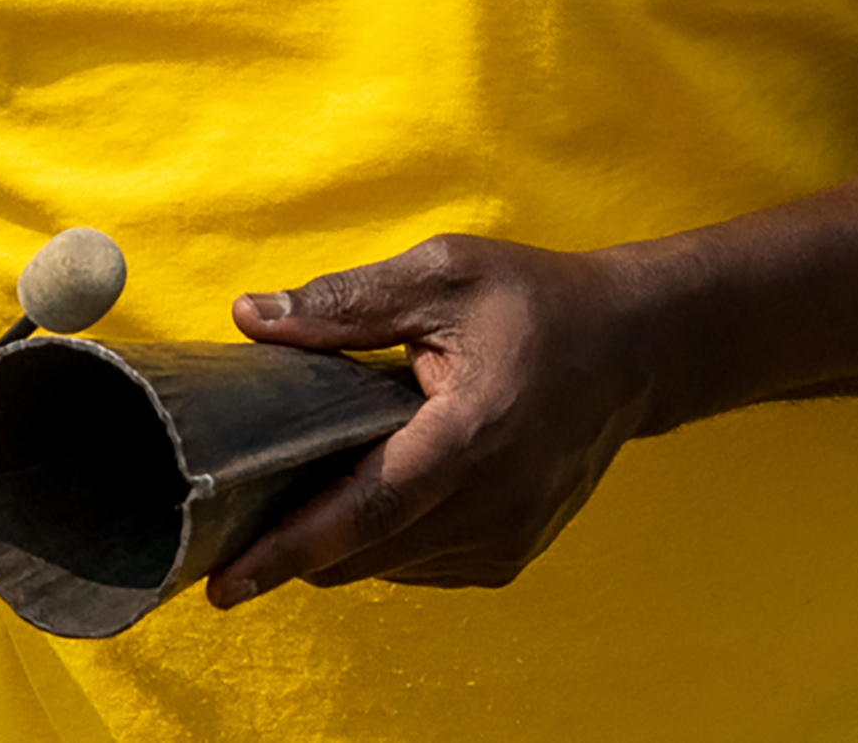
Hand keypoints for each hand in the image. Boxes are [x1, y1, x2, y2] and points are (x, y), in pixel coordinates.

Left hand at [204, 233, 660, 605]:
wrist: (633, 348)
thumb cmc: (536, 301)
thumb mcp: (443, 274)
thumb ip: (345, 303)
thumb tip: (251, 318)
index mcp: (473, 434)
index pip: (366, 510)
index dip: (290, 548)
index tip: (224, 582)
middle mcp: (495, 504)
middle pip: (365, 553)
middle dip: (293, 546)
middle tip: (230, 518)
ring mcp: (509, 539)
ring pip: (387, 566)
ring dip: (339, 540)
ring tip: (305, 484)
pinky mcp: (512, 555)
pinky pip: (420, 564)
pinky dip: (383, 540)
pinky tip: (373, 487)